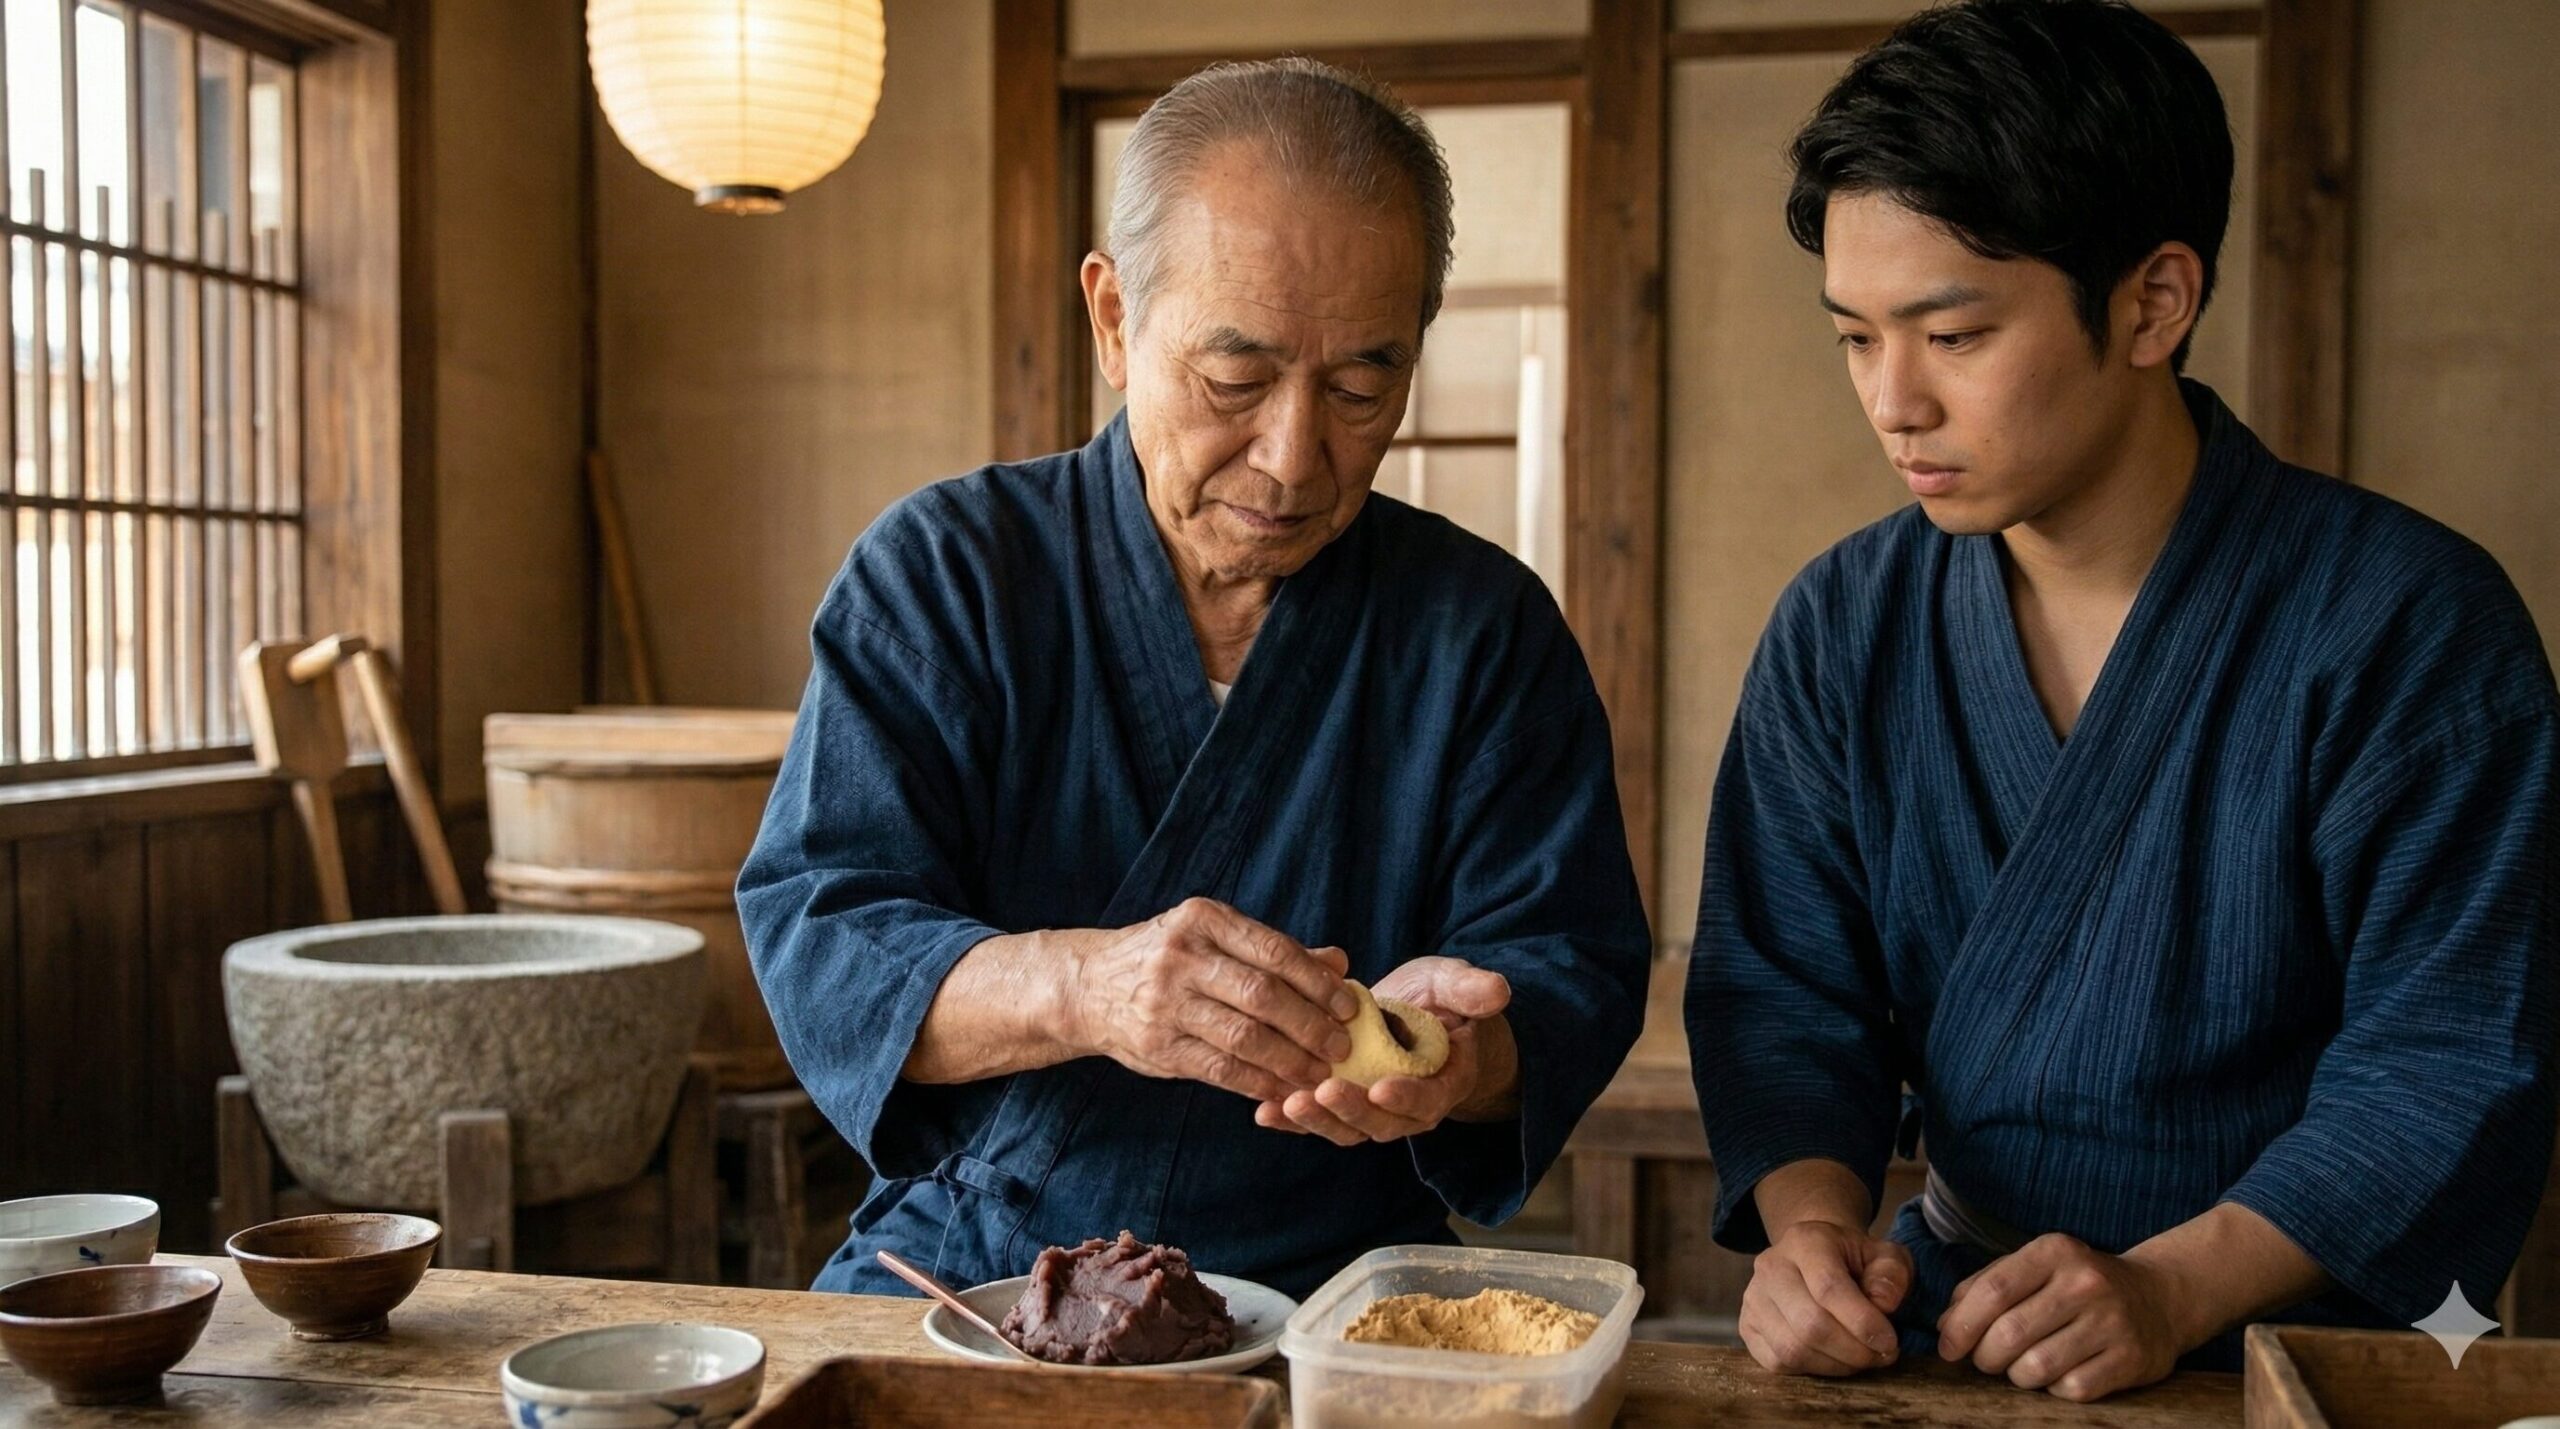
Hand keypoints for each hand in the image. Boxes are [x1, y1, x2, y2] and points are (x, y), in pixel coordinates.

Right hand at [1063, 898, 1355, 1101]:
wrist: (1088, 987)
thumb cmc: (1167, 958)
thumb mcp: (1213, 937)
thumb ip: (1275, 950)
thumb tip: (1339, 962)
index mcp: (1204, 919)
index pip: (1275, 951)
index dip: (1318, 982)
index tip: (1348, 1006)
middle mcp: (1182, 957)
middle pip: (1263, 995)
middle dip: (1310, 1025)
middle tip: (1341, 1046)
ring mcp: (1166, 1003)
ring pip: (1244, 1036)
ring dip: (1290, 1060)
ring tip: (1319, 1073)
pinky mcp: (1158, 1046)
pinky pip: (1220, 1069)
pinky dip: (1258, 1082)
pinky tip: (1282, 1089)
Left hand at [1251, 956, 1511, 1144]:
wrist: (1411, 1016)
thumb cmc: (1436, 1000)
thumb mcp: (1452, 985)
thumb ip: (1469, 990)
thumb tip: (1497, 991)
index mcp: (1443, 1081)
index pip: (1429, 1099)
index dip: (1407, 1097)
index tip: (1383, 1087)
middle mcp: (1407, 1107)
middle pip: (1381, 1123)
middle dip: (1351, 1111)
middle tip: (1324, 1092)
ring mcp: (1371, 1110)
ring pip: (1346, 1128)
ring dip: (1317, 1121)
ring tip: (1287, 1104)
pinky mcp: (1339, 1105)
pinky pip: (1317, 1119)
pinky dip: (1290, 1121)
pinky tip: (1263, 1113)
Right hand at [1738, 1219, 1911, 1375]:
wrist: (1814, 1255)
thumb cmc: (1853, 1260)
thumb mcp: (1884, 1255)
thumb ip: (1891, 1274)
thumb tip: (1883, 1304)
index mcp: (1805, 1241)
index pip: (1829, 1288)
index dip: (1863, 1322)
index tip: (1890, 1343)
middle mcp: (1771, 1266)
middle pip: (1810, 1324)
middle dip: (1854, 1351)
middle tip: (1881, 1356)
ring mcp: (1753, 1297)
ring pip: (1793, 1349)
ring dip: (1836, 1365)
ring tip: (1861, 1359)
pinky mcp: (1747, 1325)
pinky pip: (1778, 1362)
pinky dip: (1813, 1370)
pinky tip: (1834, 1360)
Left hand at [1936, 1233, 2186, 1401]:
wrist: (2159, 1297)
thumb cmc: (2077, 1284)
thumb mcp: (2035, 1267)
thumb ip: (1985, 1287)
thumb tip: (1947, 1326)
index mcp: (2055, 1251)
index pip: (1993, 1290)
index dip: (1961, 1325)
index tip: (1948, 1347)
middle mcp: (2086, 1283)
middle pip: (2010, 1333)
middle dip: (1984, 1357)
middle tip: (1986, 1361)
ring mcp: (2113, 1322)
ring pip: (2036, 1367)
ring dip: (2017, 1375)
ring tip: (2022, 1366)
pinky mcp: (2132, 1359)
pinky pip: (2071, 1389)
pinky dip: (2054, 1389)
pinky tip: (2060, 1373)